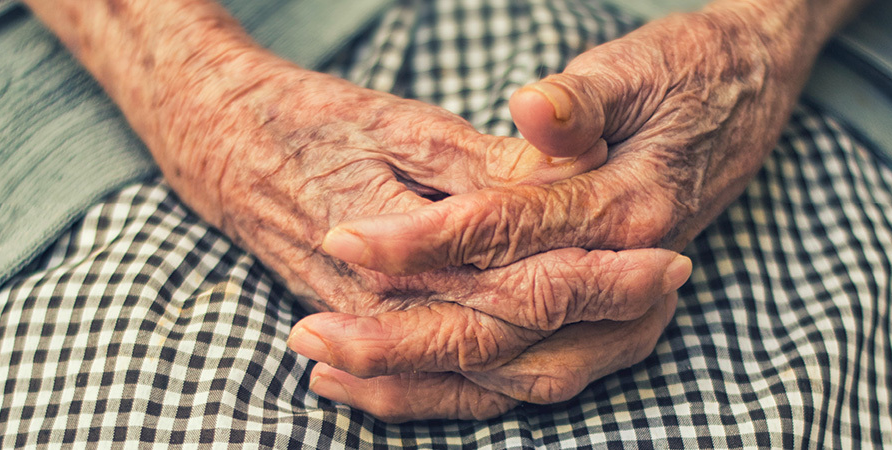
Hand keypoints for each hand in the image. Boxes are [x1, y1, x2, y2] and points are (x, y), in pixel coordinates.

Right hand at [23, 0, 692, 421]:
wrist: (220, 145)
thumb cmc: (310, 122)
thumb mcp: (399, 129)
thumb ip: (479, 176)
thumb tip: (560, 197)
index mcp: (403, 250)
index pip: (520, 285)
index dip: (600, 278)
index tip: (668, 261)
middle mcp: (389, 307)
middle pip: (512, 339)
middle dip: (601, 320)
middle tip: (672, 294)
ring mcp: (374, 328)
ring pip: (481, 377)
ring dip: (562, 358)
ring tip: (632, 331)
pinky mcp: (366, 330)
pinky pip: (436, 389)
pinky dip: (499, 388)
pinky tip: (538, 376)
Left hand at [307, 0, 855, 420]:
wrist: (748, 93)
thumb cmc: (686, 75)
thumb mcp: (635, 71)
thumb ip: (582, 102)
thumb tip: (535, 110)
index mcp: (631, 207)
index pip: (510, 235)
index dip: (424, 240)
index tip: (346, 238)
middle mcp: (630, 274)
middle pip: (506, 324)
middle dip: (404, 335)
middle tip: (314, 334)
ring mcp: (626, 309)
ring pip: (517, 370)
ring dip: (425, 378)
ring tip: (336, 373)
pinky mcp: (612, 322)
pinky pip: (538, 375)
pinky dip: (469, 386)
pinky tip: (404, 383)